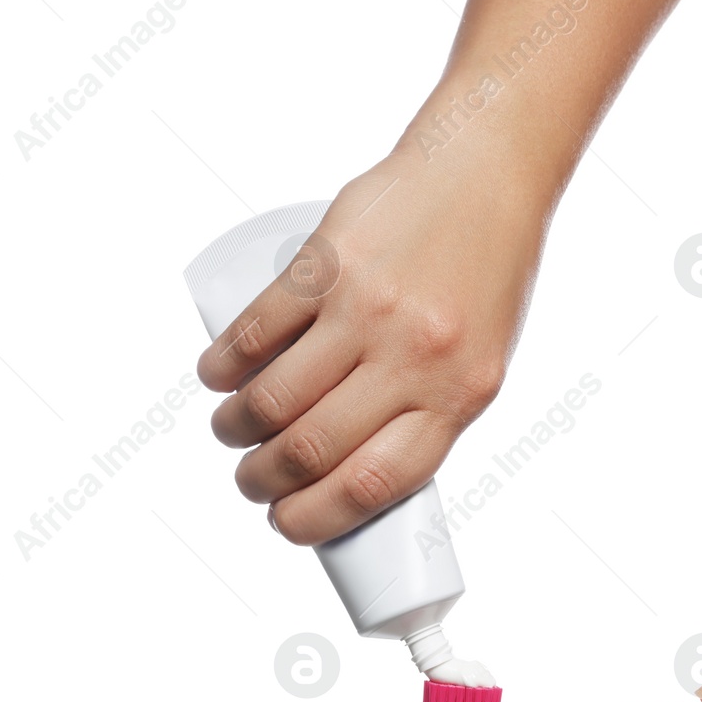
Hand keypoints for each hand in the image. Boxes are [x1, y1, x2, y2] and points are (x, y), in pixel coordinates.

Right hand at [196, 142, 549, 545]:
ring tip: (233, 428)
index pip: (372, 485)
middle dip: (262, 481)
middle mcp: (414, 357)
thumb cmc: (481, 278)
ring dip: (235, 427)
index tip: (286, 524)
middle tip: (250, 479)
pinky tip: (217, 376)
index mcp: (459, 396)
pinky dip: (223, 365)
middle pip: (310, 449)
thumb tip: (349, 476)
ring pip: (272, 398)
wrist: (484, 176)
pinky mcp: (328, 262)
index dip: (315, 519)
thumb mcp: (477, 363)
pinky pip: (256, 331)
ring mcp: (368, 308)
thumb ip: (424, 415)